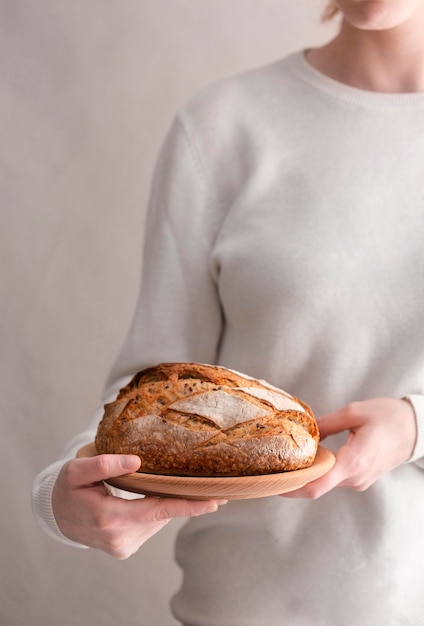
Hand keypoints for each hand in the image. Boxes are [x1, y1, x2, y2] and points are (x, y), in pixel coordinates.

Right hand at [52, 454, 226, 558]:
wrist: (56, 517)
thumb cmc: (67, 489)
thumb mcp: (77, 470)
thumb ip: (104, 464)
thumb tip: (136, 461)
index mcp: (109, 517)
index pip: (157, 510)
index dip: (188, 506)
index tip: (214, 502)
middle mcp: (119, 537)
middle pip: (162, 514)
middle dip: (185, 501)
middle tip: (212, 488)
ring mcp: (123, 547)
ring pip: (157, 520)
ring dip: (164, 503)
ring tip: (166, 485)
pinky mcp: (125, 549)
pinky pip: (149, 525)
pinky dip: (154, 511)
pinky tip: (149, 498)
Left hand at [282, 397, 416, 498]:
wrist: (418, 429)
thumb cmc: (389, 417)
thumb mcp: (354, 412)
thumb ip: (326, 423)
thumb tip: (303, 431)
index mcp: (354, 461)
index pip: (317, 486)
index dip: (291, 488)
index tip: (272, 482)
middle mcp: (356, 477)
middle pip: (317, 486)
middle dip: (294, 479)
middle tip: (271, 466)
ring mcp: (359, 481)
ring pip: (325, 483)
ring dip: (307, 474)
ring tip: (287, 458)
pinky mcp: (360, 478)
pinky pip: (335, 478)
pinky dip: (320, 471)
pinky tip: (310, 457)